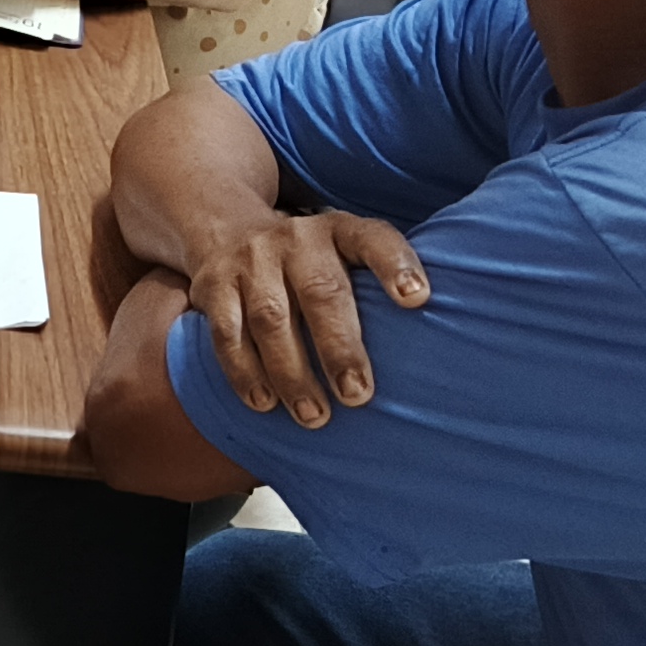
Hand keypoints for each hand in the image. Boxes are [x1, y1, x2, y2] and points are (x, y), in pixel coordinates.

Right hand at [183, 211, 432, 430]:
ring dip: (292, 373)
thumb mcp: (343, 256)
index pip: (374, 240)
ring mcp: (251, 261)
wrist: (225, 229)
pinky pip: (226, 334)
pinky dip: (244, 372)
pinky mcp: (213, 286)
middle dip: (340, 347)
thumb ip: (375, 289)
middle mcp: (296, 239)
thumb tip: (432, 357)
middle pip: (321, 292)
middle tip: (357, 394)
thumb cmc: (307, 263)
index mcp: (339, 231)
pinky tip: (263, 402)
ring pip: (270, 319)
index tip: (418, 298)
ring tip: (314, 416)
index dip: (396, 266)